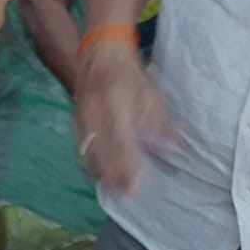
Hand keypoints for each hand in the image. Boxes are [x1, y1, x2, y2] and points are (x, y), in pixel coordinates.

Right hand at [72, 41, 173, 194]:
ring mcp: (82, 115)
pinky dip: (89, 161)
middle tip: (125, 195)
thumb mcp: (150, 96)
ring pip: (88, 149)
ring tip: (112, 190)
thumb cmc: (129, 76)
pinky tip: (97, 174)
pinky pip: (81, 144)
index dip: (127, 165)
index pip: (120, 140)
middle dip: (112, 174)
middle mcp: (94, 111)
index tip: (135, 185)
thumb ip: (160, 124)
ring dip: (100, 171)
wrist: (100, 54)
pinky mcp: (76, 118)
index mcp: (115, 104)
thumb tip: (173, 148)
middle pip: (101, 149)